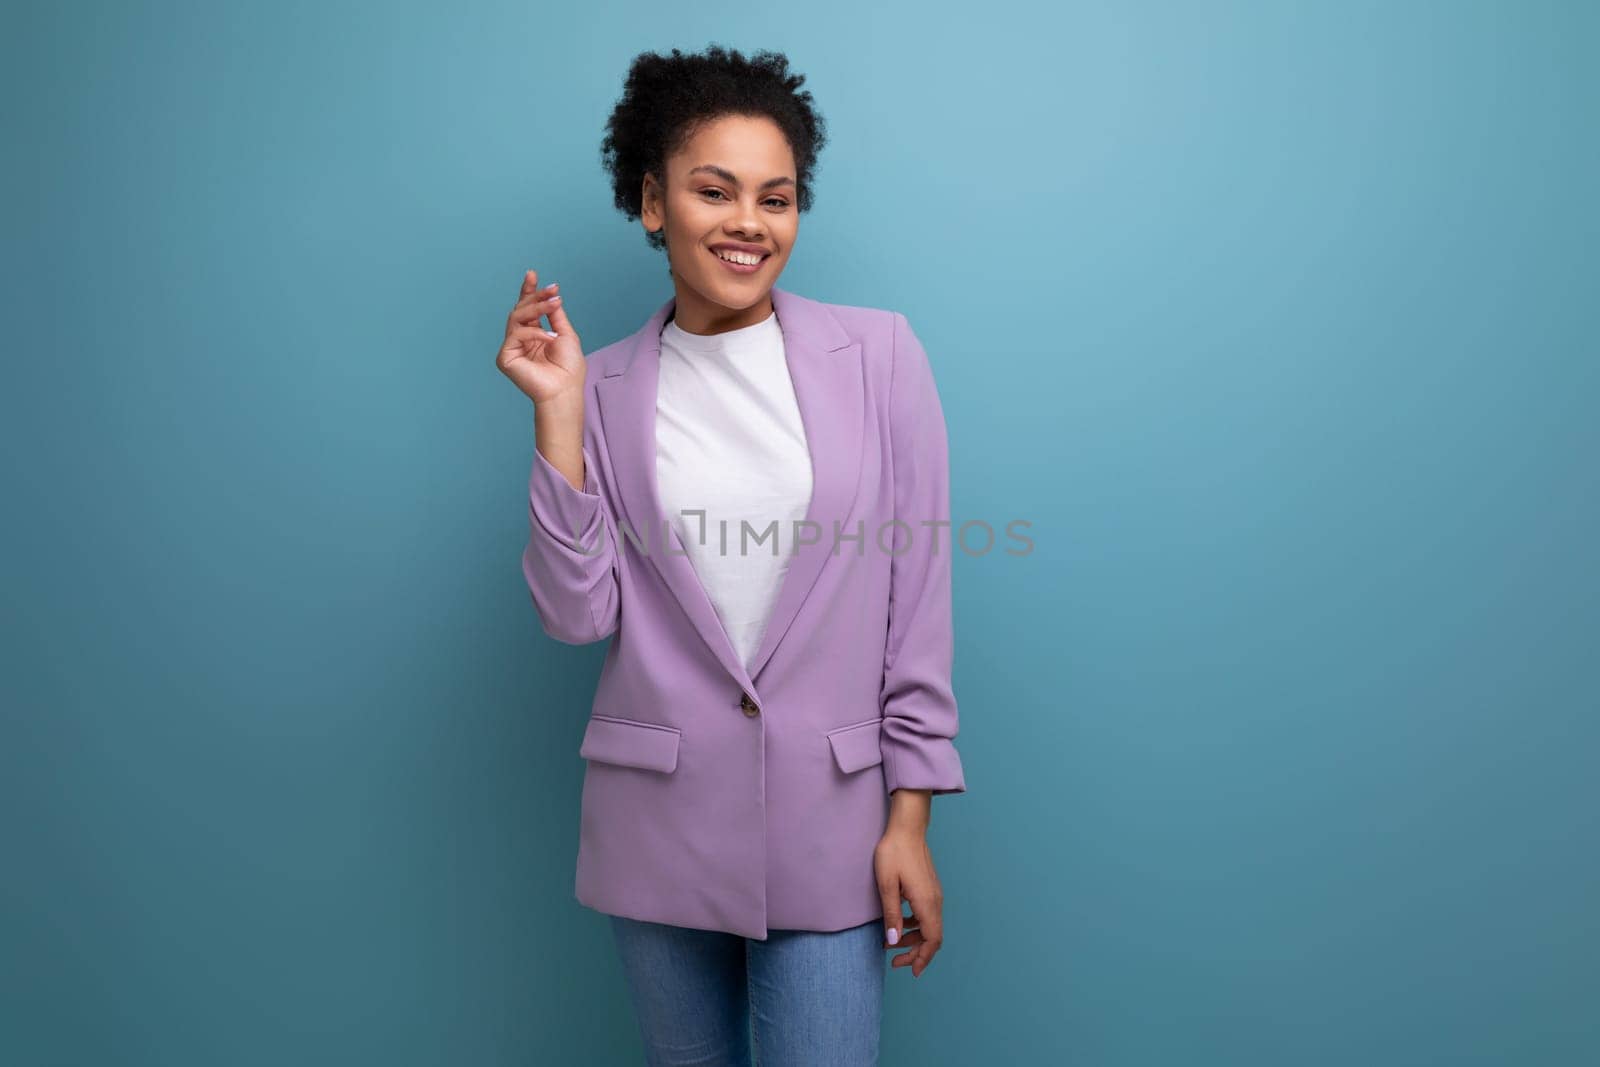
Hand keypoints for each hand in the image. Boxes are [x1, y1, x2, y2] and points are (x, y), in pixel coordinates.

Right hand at [497, 269, 585, 404]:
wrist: (565, 390)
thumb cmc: (568, 369)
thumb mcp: (565, 334)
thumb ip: (555, 315)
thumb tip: (551, 295)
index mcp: (533, 335)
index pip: (526, 309)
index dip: (528, 291)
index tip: (532, 274)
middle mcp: (520, 340)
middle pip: (520, 309)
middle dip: (536, 296)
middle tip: (553, 290)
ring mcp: (511, 348)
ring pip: (516, 317)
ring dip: (536, 308)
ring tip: (554, 304)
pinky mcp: (505, 357)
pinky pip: (516, 334)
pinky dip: (534, 333)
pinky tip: (549, 338)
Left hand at [874, 825, 945, 976]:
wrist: (907, 827)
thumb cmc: (894, 853)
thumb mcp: (887, 885)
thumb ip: (891, 915)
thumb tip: (893, 942)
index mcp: (926, 903)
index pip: (932, 940)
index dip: (923, 958)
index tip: (911, 971)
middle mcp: (935, 901)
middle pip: (932, 936)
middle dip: (916, 952)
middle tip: (895, 962)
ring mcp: (934, 894)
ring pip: (930, 926)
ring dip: (914, 939)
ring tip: (892, 943)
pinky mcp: (930, 888)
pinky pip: (927, 915)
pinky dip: (915, 925)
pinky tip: (899, 922)